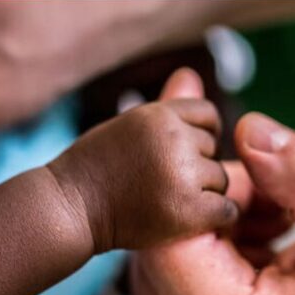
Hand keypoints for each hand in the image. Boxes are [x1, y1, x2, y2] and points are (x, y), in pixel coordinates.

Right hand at [48, 68, 236, 252]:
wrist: (68, 209)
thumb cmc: (93, 169)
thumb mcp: (126, 125)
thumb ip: (163, 110)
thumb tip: (191, 74)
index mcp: (159, 114)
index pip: (209, 115)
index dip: (200, 136)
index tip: (182, 155)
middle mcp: (173, 139)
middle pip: (214, 149)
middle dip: (197, 166)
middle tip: (162, 183)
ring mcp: (182, 174)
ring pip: (220, 180)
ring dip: (202, 194)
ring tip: (165, 201)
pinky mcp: (187, 210)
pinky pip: (226, 210)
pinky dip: (210, 218)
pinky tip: (183, 220)